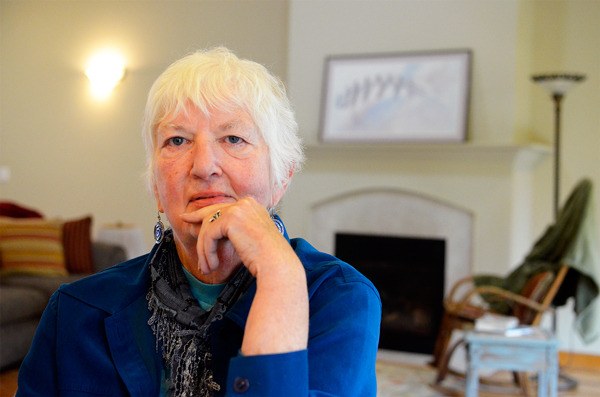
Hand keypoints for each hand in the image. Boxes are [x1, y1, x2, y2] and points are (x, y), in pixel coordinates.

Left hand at [180, 197, 308, 354]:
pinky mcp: (230, 219)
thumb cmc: (267, 257)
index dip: (205, 213)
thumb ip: (234, 230)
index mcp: (252, 205)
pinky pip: (208, 235)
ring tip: (206, 267)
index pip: (223, 207)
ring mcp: (238, 208)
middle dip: (196, 221)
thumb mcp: (249, 238)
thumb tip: (212, 229)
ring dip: (203, 249)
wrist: (276, 263)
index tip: (190, 218)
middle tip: (184, 224)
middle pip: (213, 212)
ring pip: (208, 226)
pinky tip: (212, 265)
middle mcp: (246, 203)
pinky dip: (206, 252)